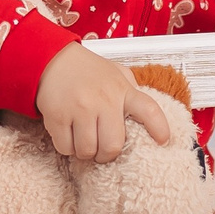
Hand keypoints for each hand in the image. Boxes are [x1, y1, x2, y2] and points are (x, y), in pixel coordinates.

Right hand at [35, 43, 171, 162]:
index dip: (159, 128)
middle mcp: (104, 99)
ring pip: (88, 151)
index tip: (164, 141)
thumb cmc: (87, 70)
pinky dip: (67, 147)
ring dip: (85, 152)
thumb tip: (147, 116)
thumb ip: (131, 92)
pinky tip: (68, 134)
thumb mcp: (116, 74)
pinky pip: (66, 148)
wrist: (51, 59)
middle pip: (113, 146)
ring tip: (83, 139)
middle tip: (102, 150)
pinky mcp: (58, 116)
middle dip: (106, 155)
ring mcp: (80, 108)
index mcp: (122, 89)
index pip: (149, 110)